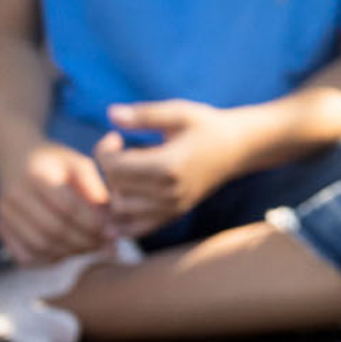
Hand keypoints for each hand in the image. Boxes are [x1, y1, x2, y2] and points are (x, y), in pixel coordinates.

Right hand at [0, 138, 116, 266]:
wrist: (14, 158)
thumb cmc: (53, 161)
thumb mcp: (78, 164)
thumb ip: (96, 189)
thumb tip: (113, 221)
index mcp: (36, 175)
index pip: (68, 207)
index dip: (93, 223)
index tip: (113, 232)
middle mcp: (15, 197)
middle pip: (53, 230)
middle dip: (84, 241)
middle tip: (105, 244)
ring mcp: (4, 215)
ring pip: (40, 246)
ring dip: (70, 252)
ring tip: (90, 247)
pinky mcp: (0, 229)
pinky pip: (26, 256)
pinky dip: (49, 259)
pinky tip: (67, 252)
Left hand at [94, 98, 241, 236]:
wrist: (236, 149)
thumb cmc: (205, 126)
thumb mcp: (178, 112)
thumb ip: (144, 115)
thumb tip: (111, 114)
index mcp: (169, 166)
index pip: (115, 167)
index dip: (104, 150)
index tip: (115, 136)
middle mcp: (170, 193)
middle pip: (116, 188)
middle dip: (108, 168)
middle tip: (119, 150)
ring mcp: (173, 208)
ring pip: (122, 210)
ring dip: (114, 191)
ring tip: (124, 171)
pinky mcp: (174, 216)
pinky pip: (137, 229)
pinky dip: (122, 220)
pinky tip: (121, 200)